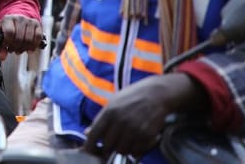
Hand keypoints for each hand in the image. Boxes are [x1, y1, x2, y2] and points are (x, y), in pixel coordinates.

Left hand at [0, 14, 41, 60]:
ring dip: (24, 48)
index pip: (10, 32)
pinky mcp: (37, 24)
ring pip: (29, 39)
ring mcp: (29, 20)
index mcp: (8, 19)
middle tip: (12, 50)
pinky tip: (29, 49)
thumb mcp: (0, 35)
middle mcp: (19, 18)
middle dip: (15, 47)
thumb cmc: (7, 28)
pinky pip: (38, 37)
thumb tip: (2, 57)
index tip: (6, 46)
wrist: (16, 20)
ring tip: (19, 50)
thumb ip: (0, 47)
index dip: (8, 42)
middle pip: (19, 37)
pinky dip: (34, 45)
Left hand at [82, 73, 205, 158]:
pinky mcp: (146, 135)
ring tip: (125, 140)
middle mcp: (121, 121)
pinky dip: (135, 150)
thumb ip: (101, 118)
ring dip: (122, 149)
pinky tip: (136, 142)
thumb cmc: (133, 96)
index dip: (89, 145)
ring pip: (121, 151)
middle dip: (107, 147)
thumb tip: (88, 132)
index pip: (95, 134)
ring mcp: (134, 129)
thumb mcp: (113, 102)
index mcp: (109, 111)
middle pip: (107, 145)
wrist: (157, 93)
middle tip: (111, 144)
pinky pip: (136, 151)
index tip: (87, 151)